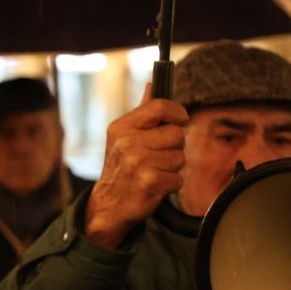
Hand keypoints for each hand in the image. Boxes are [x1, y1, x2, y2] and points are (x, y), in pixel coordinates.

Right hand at [84, 84, 188, 249]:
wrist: (109, 205)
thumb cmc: (122, 168)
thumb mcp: (124, 136)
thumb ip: (143, 112)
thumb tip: (153, 84)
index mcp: (122, 127)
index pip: (159, 106)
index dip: (177, 112)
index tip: (181, 119)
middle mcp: (128, 143)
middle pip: (177, 134)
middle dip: (174, 147)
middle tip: (158, 156)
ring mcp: (138, 163)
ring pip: (180, 158)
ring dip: (173, 168)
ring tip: (154, 171)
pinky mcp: (149, 182)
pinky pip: (179, 179)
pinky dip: (172, 185)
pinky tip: (156, 185)